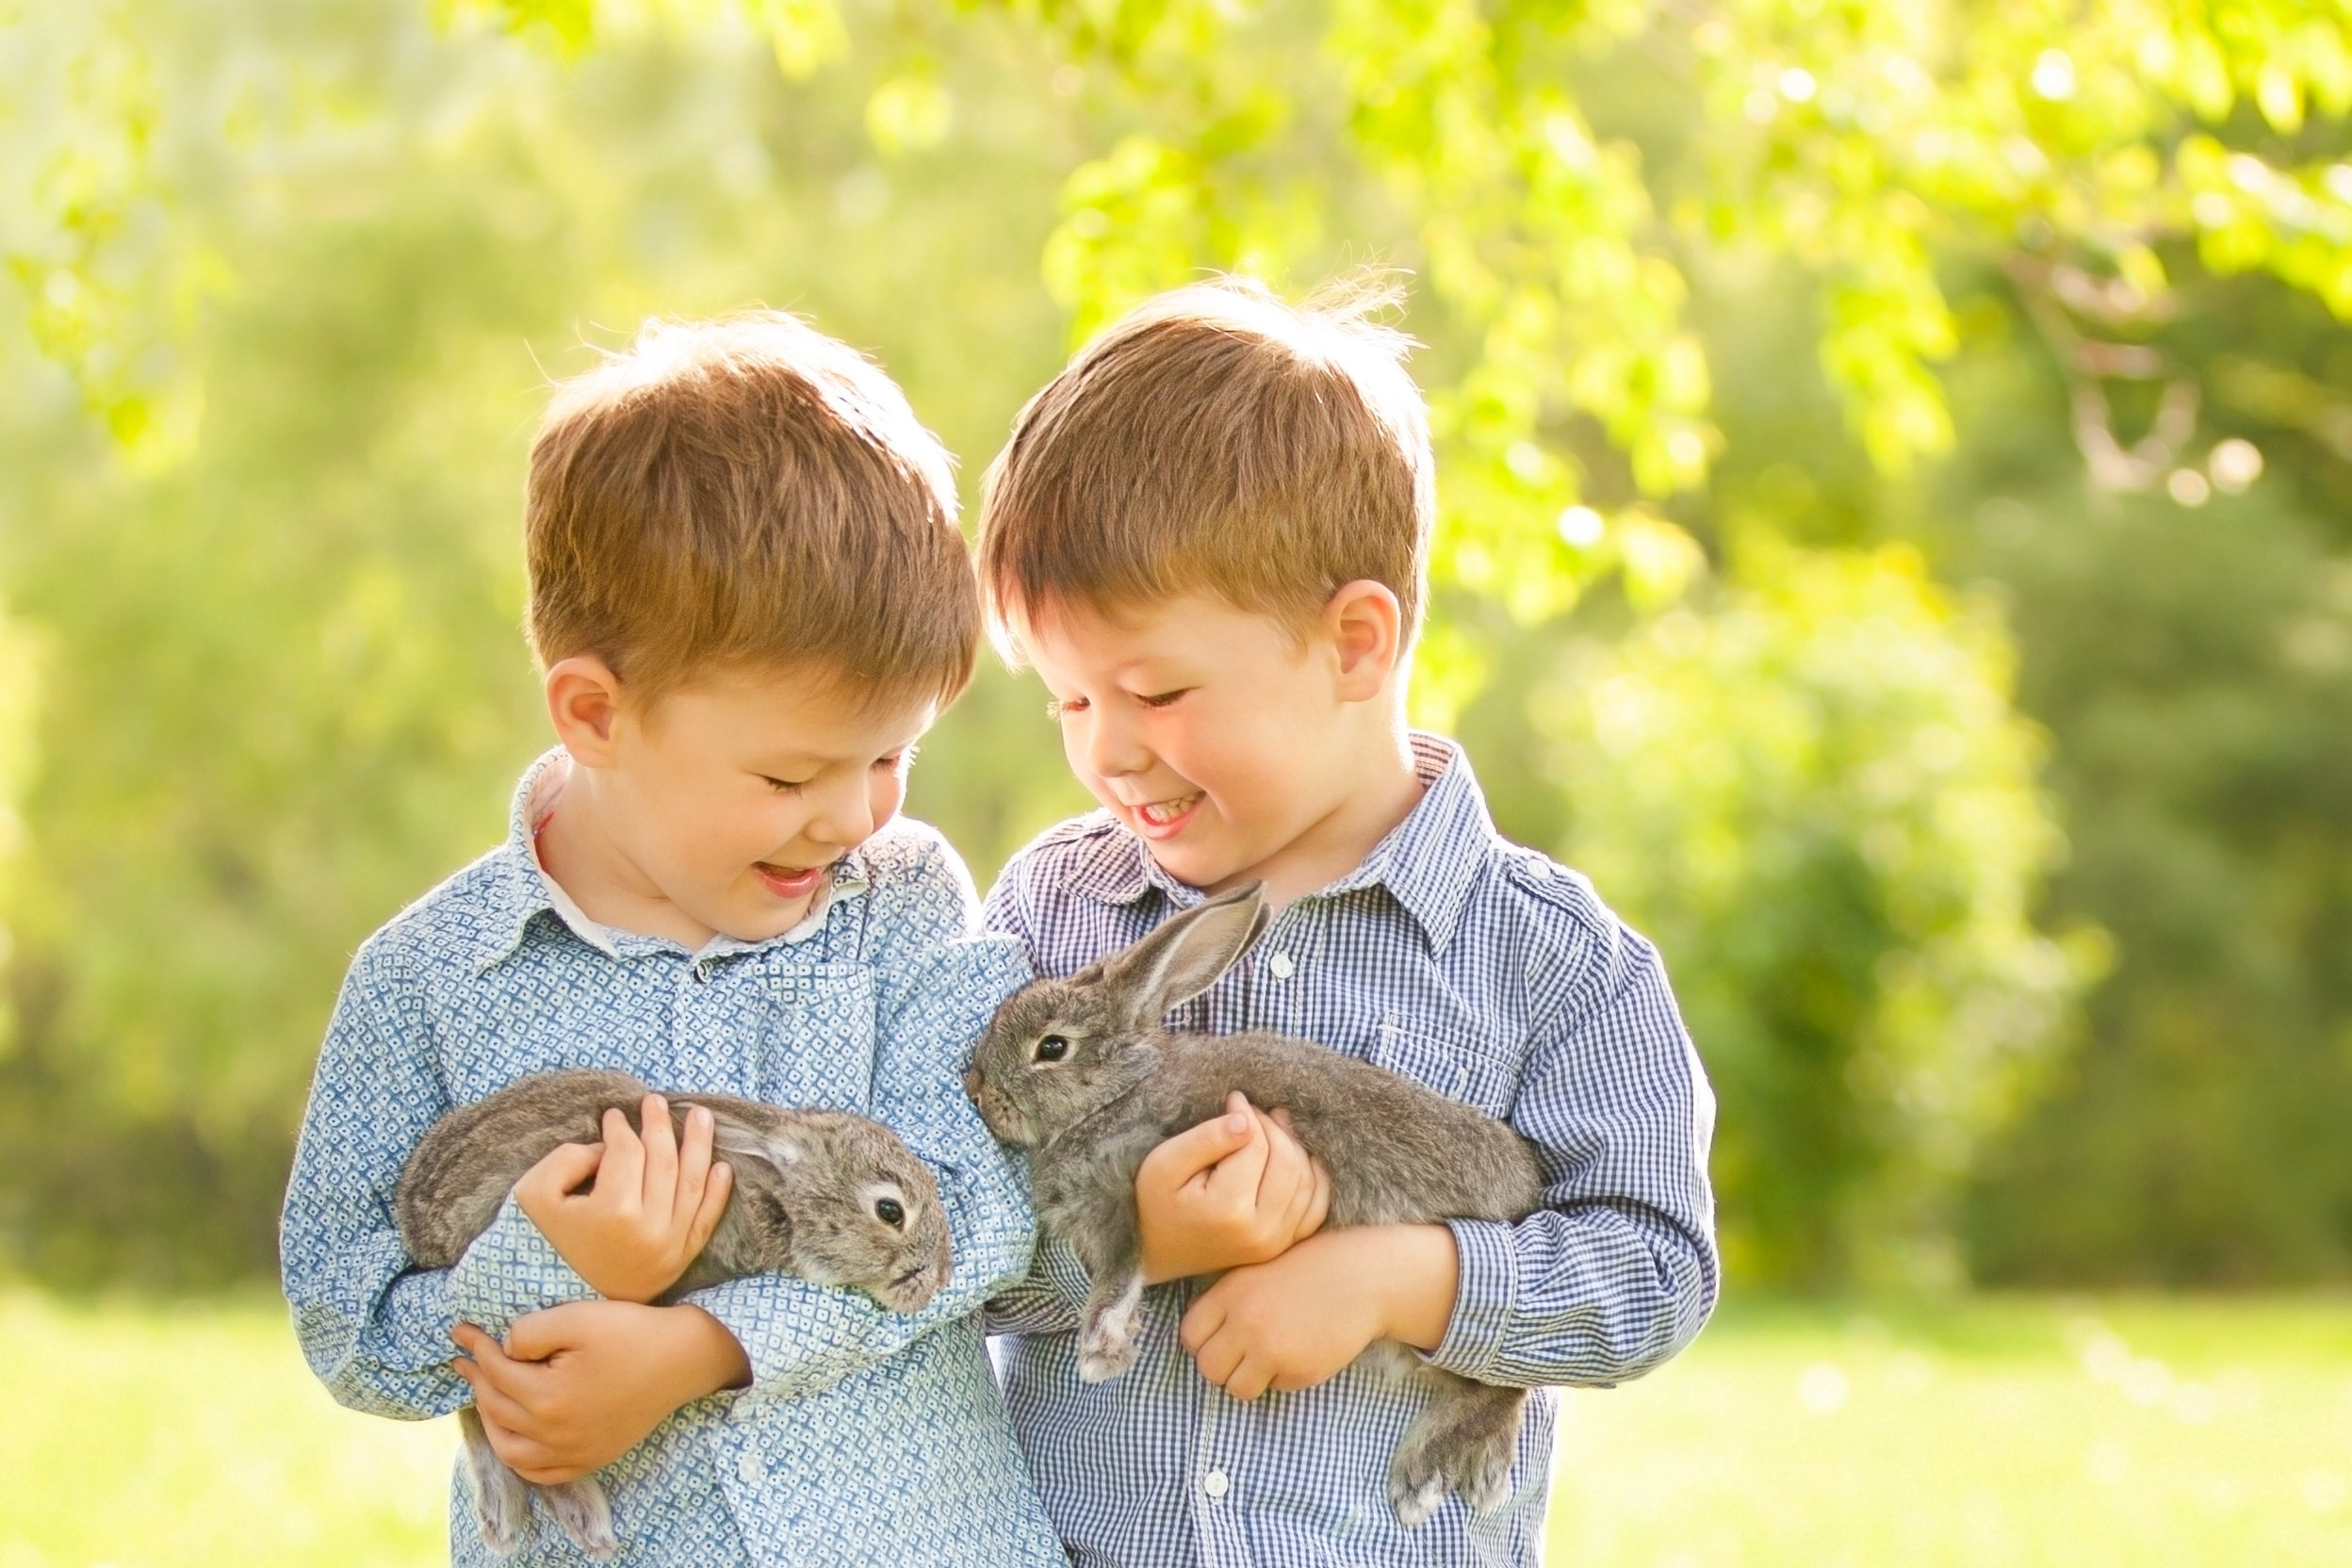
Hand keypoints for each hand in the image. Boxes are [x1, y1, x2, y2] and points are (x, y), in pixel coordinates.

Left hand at [449, 1301, 751, 1484]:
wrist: (685, 1359)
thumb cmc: (633, 1333)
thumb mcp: (579, 1317)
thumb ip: (530, 1332)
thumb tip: (503, 1347)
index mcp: (547, 1397)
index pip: (495, 1370)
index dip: (475, 1346)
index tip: (460, 1329)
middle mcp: (554, 1434)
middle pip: (496, 1408)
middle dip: (477, 1378)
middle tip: (467, 1357)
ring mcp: (573, 1452)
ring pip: (510, 1448)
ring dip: (489, 1420)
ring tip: (484, 1393)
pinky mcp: (591, 1458)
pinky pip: (540, 1472)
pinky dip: (518, 1456)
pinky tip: (515, 1435)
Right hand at [513, 1095, 733, 1302]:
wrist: (557, 1301)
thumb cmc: (542, 1242)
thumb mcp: (536, 1194)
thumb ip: (569, 1158)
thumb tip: (610, 1147)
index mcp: (613, 1211)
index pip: (627, 1152)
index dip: (620, 1127)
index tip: (613, 1115)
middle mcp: (649, 1228)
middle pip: (663, 1161)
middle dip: (660, 1125)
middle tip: (656, 1101)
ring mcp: (670, 1246)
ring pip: (692, 1184)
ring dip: (700, 1145)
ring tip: (701, 1116)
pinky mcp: (679, 1260)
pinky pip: (705, 1221)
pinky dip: (717, 1192)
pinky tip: (721, 1166)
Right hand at [1136, 1092, 1330, 1283]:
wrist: (1156, 1252)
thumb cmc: (1155, 1204)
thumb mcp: (1164, 1164)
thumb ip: (1206, 1140)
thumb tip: (1245, 1119)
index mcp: (1229, 1210)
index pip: (1257, 1146)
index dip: (1249, 1114)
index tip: (1234, 1099)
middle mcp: (1262, 1232)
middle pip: (1288, 1161)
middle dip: (1273, 1127)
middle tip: (1251, 1111)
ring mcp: (1277, 1243)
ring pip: (1307, 1180)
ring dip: (1294, 1146)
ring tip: (1271, 1126)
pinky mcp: (1284, 1246)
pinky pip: (1316, 1206)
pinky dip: (1314, 1177)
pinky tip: (1297, 1157)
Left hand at [1180, 1224, 1458, 1401]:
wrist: (1362, 1278)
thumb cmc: (1310, 1267)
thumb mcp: (1259, 1268)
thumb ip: (1227, 1298)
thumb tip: (1201, 1333)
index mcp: (1232, 1293)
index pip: (1189, 1335)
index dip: (1201, 1340)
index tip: (1218, 1337)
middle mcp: (1246, 1323)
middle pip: (1207, 1368)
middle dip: (1222, 1365)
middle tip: (1242, 1354)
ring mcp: (1272, 1351)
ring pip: (1236, 1389)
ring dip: (1247, 1379)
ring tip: (1267, 1359)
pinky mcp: (1298, 1372)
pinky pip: (1274, 1388)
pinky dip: (1282, 1377)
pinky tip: (1299, 1352)